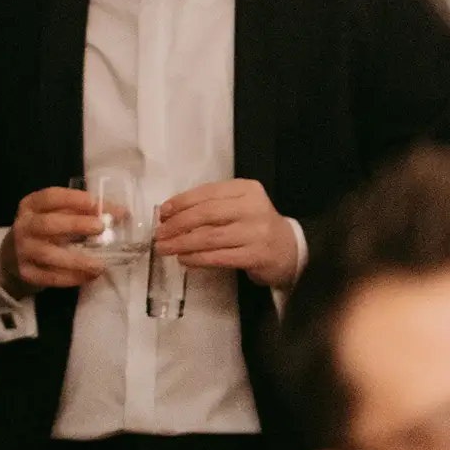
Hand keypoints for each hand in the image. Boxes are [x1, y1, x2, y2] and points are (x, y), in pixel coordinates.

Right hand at [0, 187, 107, 295]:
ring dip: (76, 259)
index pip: (49, 197)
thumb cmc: (44, 231)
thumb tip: (121, 213)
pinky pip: (50, 277)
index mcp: (30, 206)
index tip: (94, 202)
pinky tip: (89, 276)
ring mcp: (22, 250)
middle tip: (100, 227)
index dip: (72, 199)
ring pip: (48, 254)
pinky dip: (72, 278)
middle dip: (75, 225)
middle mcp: (23, 226)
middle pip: (47, 224)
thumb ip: (84, 212)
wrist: (13, 257)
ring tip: (100, 264)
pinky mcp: (26, 273)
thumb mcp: (56, 215)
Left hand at [155, 179, 298, 287]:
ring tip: (165, 248)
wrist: (290, 250)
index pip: (207, 192)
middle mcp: (253, 207)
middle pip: (206, 213)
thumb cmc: (254, 226)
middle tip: (159, 234)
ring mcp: (256, 232)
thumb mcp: (238, 207)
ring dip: (182, 243)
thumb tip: (169, 215)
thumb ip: (210, 206)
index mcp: (247, 189)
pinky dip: (197, 258)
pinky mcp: (256, 255)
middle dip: (178, 224)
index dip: (181, 202)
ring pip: (210, 237)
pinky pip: (218, 257)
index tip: (163, 213)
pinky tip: (184, 260)